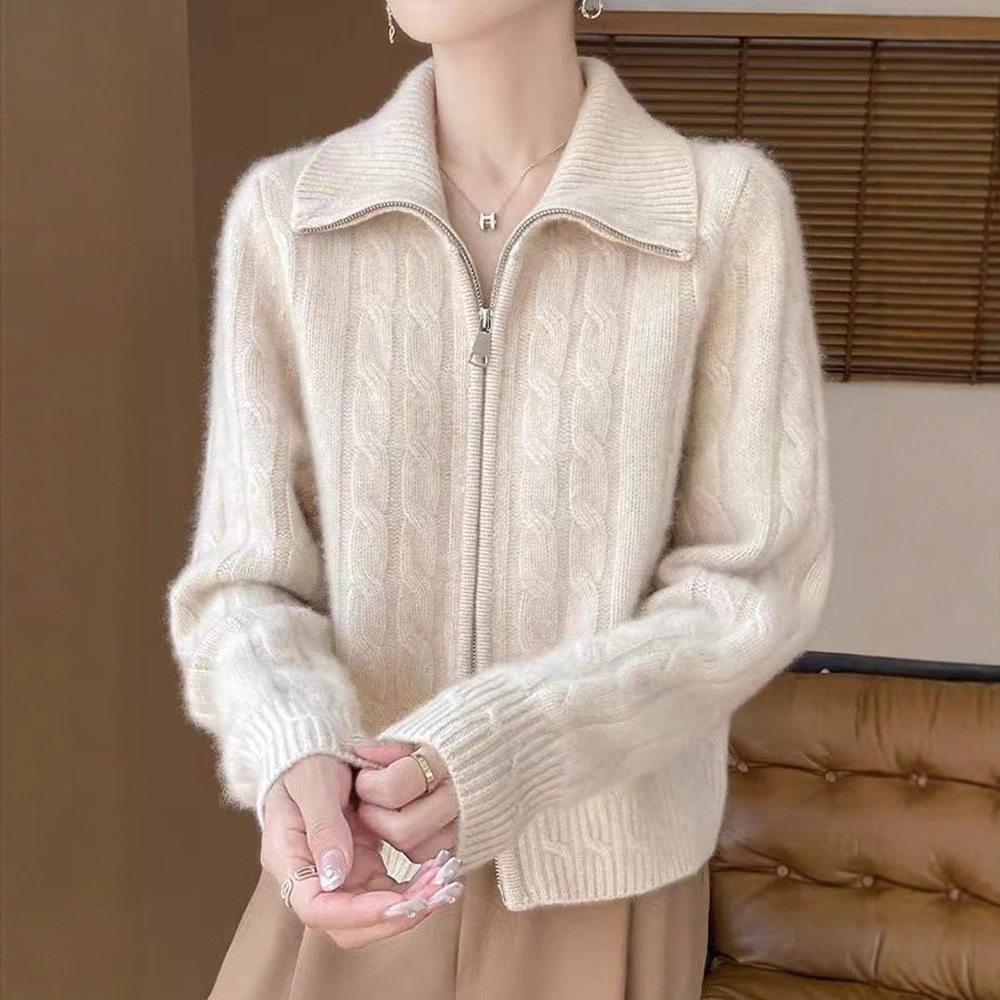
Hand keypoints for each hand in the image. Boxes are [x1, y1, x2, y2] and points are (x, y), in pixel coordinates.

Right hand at [260, 754, 463, 949]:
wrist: (313, 751)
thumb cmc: (304, 763)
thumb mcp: (313, 784)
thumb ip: (323, 827)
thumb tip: (335, 876)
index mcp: (290, 860)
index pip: (317, 909)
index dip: (358, 914)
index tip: (397, 903)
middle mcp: (312, 879)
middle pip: (347, 925)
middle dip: (391, 919)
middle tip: (432, 897)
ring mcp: (339, 875)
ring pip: (373, 915)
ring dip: (409, 907)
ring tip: (445, 885)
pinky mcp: (360, 867)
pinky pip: (387, 892)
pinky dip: (413, 890)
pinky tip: (439, 874)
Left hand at [351, 740, 460, 865]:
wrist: (509, 746)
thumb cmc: (457, 738)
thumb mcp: (423, 731)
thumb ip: (391, 746)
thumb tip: (360, 754)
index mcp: (446, 762)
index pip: (393, 788)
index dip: (369, 786)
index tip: (366, 775)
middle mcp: (461, 798)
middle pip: (403, 831)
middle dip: (376, 817)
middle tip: (372, 800)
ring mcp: (469, 825)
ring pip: (416, 851)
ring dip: (394, 835)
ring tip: (394, 809)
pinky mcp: (472, 843)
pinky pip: (434, 858)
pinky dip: (416, 844)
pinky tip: (413, 819)